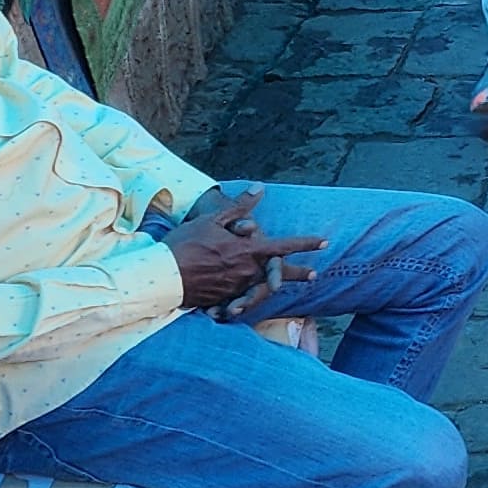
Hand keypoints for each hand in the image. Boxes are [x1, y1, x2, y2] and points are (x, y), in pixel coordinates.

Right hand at [168, 187, 328, 314]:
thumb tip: (261, 187)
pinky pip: (241, 299)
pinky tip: (253, 299)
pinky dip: (249, 297)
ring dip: (275, 284)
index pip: (284, 246)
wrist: (163, 274)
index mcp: (247, 251)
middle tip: (313, 274)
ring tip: (283, 285)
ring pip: (262, 287)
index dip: (306, 243)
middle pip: (279, 273)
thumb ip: (240, 206)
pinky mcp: (223, 299)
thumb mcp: (213, 219)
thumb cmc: (187, 243)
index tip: (325, 241)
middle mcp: (246, 272)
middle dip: (297, 273)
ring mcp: (236, 288)